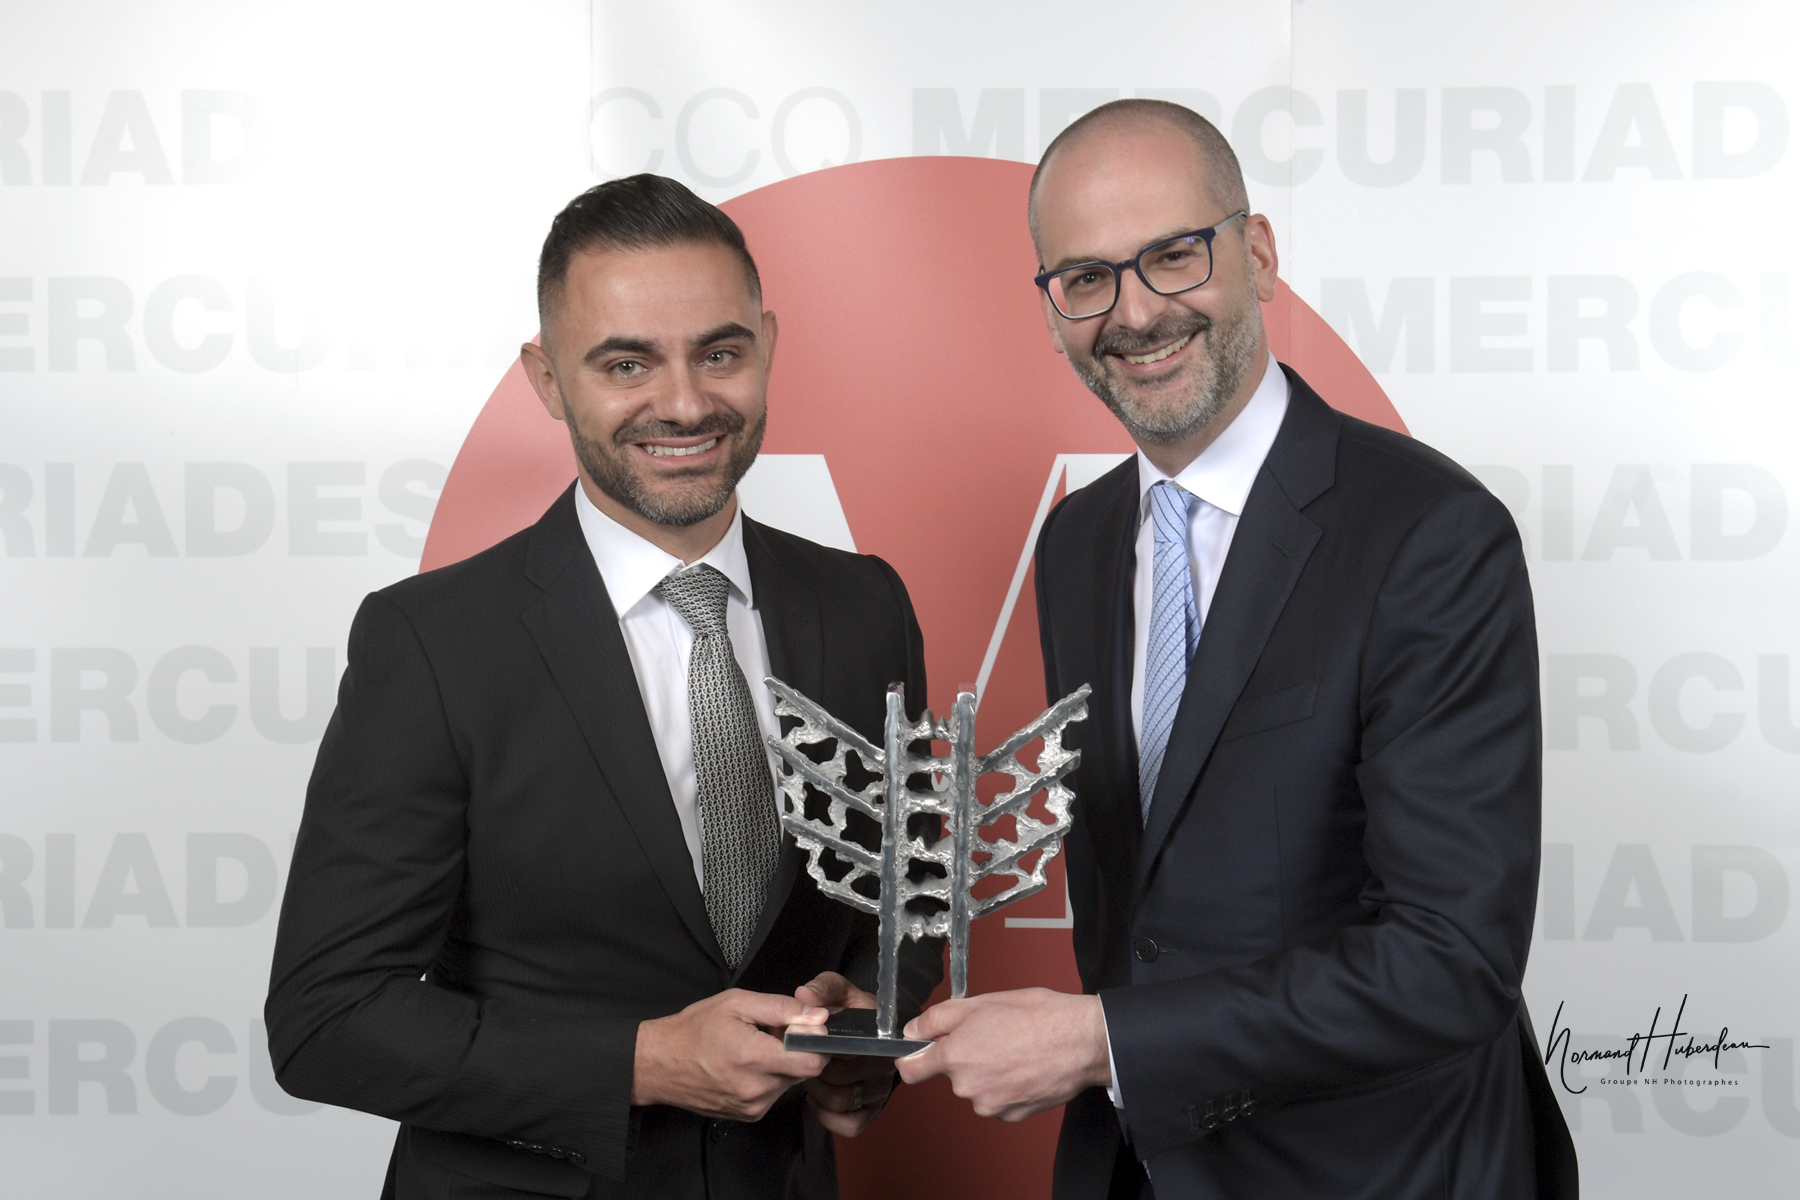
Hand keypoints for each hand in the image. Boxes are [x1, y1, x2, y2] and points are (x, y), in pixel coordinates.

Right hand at [632, 989, 828, 1120]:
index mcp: (754, 1057)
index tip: (805, 1029)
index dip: (816, 1042)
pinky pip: (774, 1094)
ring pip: (790, 1083)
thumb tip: (817, 1016)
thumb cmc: (693, 1030)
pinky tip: (747, 1066)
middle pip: (804, 1071)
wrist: (659, 1064)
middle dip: (797, 1050)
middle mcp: (756, 1088)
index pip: (813, 1060)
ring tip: (755, 1049)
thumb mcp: (737, 1004)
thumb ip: (782, 1008)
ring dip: (782, 1065)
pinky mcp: (748, 1116)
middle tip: (772, 1035)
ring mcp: (752, 1106)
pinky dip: (769, 1079)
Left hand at [794, 972, 896, 1136]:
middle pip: (838, 1076)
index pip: (845, 1046)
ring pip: (841, 1101)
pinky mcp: (872, 1111)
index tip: (804, 1041)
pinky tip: (818, 1099)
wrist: (876, 1032)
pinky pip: (849, 1125)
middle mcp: (884, 1064)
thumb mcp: (840, 991)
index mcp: (877, 1034)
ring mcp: (879, 1090)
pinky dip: (827, 1116)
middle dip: (813, 1067)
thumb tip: (804, 995)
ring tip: (809, 1076)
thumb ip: (822, 988)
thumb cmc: (854, 1012)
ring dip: (817, 1091)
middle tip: (803, 1059)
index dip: (818, 1046)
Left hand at [895, 988, 1110, 1121]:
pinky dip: (1007, 1088)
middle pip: (952, 1075)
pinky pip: (998, 1101)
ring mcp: (991, 1104)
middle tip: (993, 1035)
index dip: (913, 1059)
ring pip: (977, 1088)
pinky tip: (1025, 1068)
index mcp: (956, 1055)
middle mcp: (968, 1086)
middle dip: (966, 1057)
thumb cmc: (1039, 1017)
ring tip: (1015, 1050)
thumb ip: (939, 1018)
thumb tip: (913, 1030)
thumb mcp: (983, 1002)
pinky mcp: (1012, 1116)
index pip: (911, 1070)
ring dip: (988, 1074)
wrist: (1082, 1042)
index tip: (919, 1054)